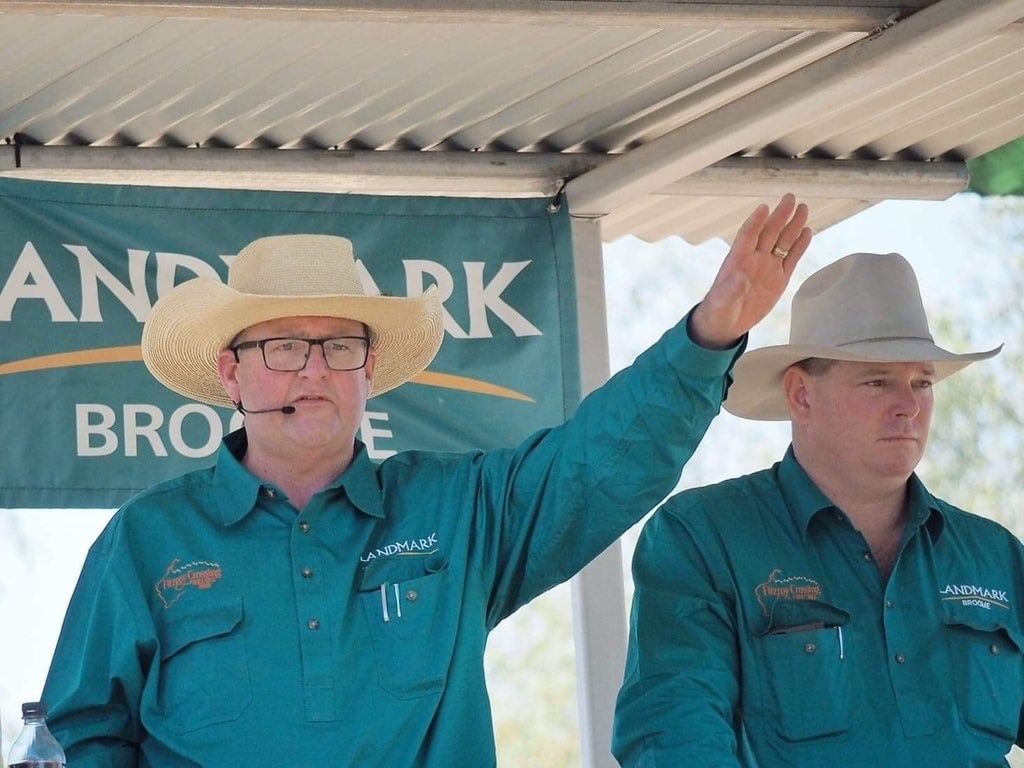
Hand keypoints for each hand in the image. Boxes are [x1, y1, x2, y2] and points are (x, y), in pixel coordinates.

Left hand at [690, 193, 810, 348]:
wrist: (727, 323)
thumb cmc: (719, 310)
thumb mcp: (722, 302)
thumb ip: (730, 290)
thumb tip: (739, 278)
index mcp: (738, 260)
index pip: (748, 235)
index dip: (755, 222)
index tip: (764, 208)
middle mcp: (754, 259)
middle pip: (769, 233)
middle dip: (779, 216)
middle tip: (790, 198)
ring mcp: (768, 267)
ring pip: (783, 242)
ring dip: (792, 226)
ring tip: (803, 208)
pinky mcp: (779, 279)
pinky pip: (791, 259)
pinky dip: (799, 246)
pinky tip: (807, 232)